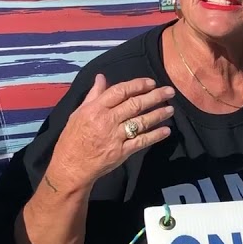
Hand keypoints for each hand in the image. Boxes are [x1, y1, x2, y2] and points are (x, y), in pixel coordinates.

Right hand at [48, 74, 175, 191]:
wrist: (71, 166)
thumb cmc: (73, 138)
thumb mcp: (78, 113)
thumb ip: (93, 95)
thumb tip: (101, 77)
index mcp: (95, 109)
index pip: (120, 91)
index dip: (137, 85)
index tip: (151, 82)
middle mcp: (107, 121)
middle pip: (135, 104)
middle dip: (155, 96)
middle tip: (170, 91)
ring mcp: (115, 137)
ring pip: (141, 122)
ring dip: (158, 114)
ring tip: (171, 109)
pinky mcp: (122, 152)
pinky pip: (142, 141)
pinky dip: (155, 135)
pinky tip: (166, 130)